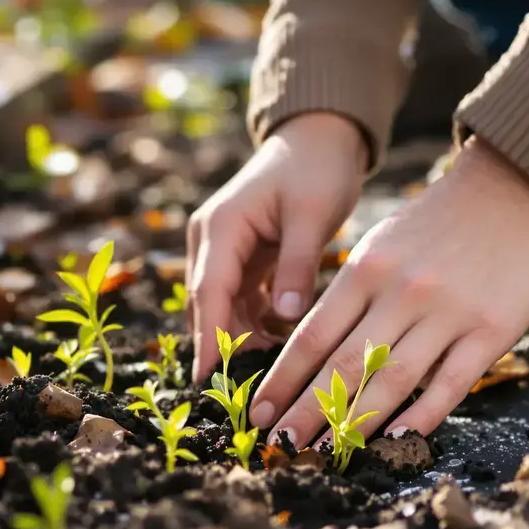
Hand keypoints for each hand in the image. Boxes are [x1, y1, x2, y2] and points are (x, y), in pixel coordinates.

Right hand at [186, 112, 367, 381]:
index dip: (209, 338)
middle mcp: (212, 239)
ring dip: (243, 337)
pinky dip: (256, 323)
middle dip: (224, 346)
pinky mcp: (242, 257)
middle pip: (210, 305)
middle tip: (246, 390)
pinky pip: (242, 300)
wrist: (320, 138)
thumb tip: (286, 318)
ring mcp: (224, 248)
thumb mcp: (311, 215)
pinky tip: (281, 344)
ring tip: (271, 372)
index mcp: (221, 226)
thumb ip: (297, 266)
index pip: (211, 292)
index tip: (208, 379)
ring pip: (224, 307)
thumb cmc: (317, 168)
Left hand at [248, 137, 528, 445]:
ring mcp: (448, 313)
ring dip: (354, 424)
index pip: (311, 337)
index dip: (282, 381)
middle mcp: (401, 292)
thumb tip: (310, 358)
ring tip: (325, 454)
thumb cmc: (432, 227)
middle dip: (306, 412)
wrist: (511, 191)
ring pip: (392, 380)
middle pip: (344, 365)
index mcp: (365, 271)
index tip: (258, 413)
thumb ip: (349, 298)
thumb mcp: (378, 247)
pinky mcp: (491, 330)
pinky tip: (394, 442)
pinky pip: (450, 384)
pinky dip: (420, 416)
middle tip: (278, 446)